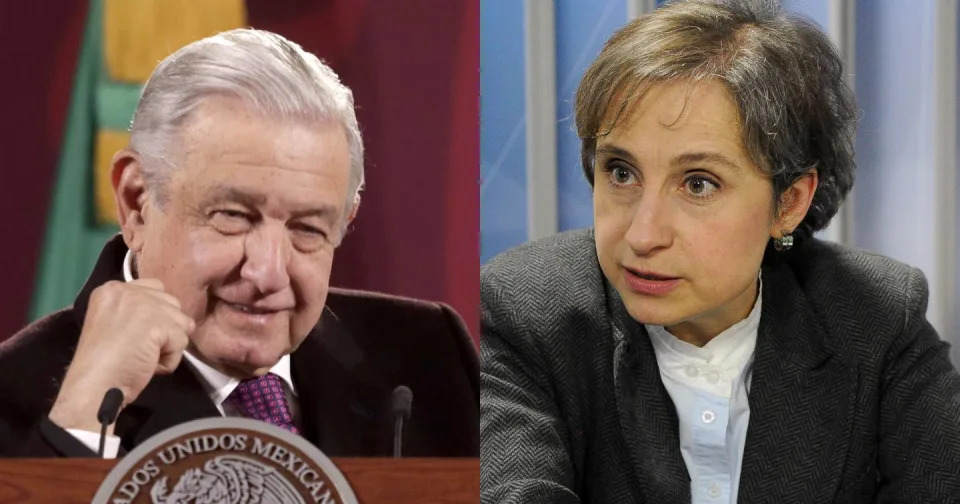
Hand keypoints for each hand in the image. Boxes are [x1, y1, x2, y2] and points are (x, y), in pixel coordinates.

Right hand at [48, 279, 194, 432]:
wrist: (94, 386)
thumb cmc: (103, 363)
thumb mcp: (116, 324)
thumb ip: (139, 312)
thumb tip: (176, 317)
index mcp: (112, 289)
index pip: (155, 290)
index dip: (156, 315)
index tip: (138, 335)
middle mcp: (128, 290)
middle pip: (172, 305)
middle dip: (165, 330)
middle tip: (138, 349)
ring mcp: (144, 304)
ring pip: (181, 323)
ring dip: (168, 346)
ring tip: (142, 357)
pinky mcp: (159, 323)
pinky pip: (182, 342)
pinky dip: (170, 360)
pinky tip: (147, 365)